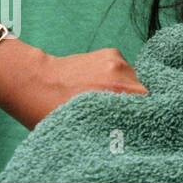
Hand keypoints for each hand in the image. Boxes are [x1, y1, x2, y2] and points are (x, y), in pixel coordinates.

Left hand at [0, 38, 147, 130]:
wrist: (33, 79)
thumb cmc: (51, 110)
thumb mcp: (82, 127)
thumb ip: (111, 124)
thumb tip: (126, 130)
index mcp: (119, 94)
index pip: (149, 105)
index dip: (142, 115)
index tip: (132, 122)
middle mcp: (123, 75)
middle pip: (144, 91)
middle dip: (134, 102)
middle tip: (114, 112)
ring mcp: (118, 61)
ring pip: (134, 79)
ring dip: (125, 89)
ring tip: (103, 97)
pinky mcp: (112, 52)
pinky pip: (124, 69)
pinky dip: (117, 77)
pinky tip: (99, 83)